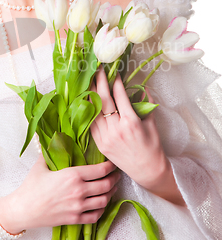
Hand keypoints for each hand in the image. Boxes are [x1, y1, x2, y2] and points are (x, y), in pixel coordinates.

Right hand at [0, 155, 120, 233]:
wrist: (23, 209)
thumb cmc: (31, 185)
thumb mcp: (42, 165)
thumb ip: (52, 152)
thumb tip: (56, 138)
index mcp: (72, 175)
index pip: (100, 170)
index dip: (110, 166)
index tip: (112, 163)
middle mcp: (79, 191)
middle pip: (106, 185)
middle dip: (115, 179)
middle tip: (117, 175)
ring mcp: (78, 206)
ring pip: (104, 200)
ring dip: (111, 194)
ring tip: (112, 188)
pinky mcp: (75, 219)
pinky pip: (96, 215)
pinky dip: (102, 209)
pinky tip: (101, 204)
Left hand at [90, 67, 168, 190]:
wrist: (147, 170)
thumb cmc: (152, 146)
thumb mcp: (151, 122)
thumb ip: (146, 103)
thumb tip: (141, 86)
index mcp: (131, 122)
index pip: (119, 95)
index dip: (115, 81)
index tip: (114, 71)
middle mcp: (116, 129)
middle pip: (104, 99)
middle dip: (100, 81)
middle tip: (98, 69)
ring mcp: (106, 137)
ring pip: (94, 110)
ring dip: (91, 93)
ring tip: (89, 80)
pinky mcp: (100, 144)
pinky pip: (91, 123)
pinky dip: (88, 110)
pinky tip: (87, 100)